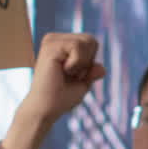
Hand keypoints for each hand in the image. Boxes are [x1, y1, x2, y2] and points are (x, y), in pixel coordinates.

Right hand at [4, 32, 103, 148]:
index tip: (74, 75)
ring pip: (86, 41)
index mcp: (61, 44)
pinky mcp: (50, 46)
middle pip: (91, 40)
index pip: (91, 42)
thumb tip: (102, 68)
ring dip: (82, 63)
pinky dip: (76, 63)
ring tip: (65, 73)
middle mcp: (55, 39)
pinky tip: (62, 70)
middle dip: (87, 61)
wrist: (46, 109)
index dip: (90, 62)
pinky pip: (78, 46)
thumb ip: (93, 71)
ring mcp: (51, 40)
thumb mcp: (83, 83)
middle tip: (69, 75)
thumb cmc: (61, 98)